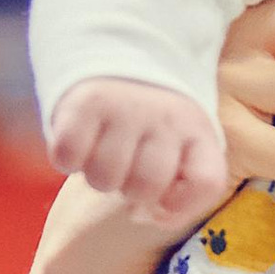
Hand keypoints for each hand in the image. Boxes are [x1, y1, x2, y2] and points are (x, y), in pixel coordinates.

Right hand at [50, 76, 228, 222]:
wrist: (120, 56)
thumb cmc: (151, 122)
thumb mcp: (183, 145)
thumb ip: (182, 189)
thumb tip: (148, 217)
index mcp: (198, 130)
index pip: (207, 182)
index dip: (182, 206)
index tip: (162, 202)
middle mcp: (165, 117)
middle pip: (147, 186)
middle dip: (131, 192)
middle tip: (125, 171)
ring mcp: (126, 107)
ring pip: (105, 179)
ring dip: (97, 178)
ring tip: (101, 157)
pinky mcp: (86, 102)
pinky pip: (69, 156)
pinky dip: (67, 162)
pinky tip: (78, 148)